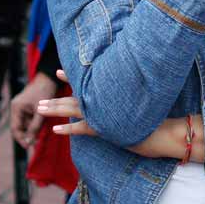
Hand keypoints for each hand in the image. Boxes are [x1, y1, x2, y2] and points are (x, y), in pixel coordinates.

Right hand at [10, 70, 58, 148]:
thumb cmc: (45, 92)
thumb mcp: (41, 112)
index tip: (28, 147)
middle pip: (20, 128)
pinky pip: (29, 119)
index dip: (21, 139)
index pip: (15, 129)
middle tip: (38, 141)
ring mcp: (21, 107)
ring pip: (26, 125)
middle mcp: (16, 108)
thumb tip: (29, 142)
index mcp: (16, 108)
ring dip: (33, 129)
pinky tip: (43, 123)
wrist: (49, 78)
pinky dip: (36, 123)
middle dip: (28, 135)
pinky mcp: (27, 107)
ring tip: (43, 129)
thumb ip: (35, 127)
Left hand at [44, 87, 204, 161]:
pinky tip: (55, 130)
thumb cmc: (157, 117)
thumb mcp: (141, 100)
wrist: (165, 131)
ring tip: (39, 109)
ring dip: (55, 110)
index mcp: (111, 93)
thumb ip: (129, 92)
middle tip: (39, 97)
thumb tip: (126, 85)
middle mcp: (105, 102)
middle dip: (56, 97)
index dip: (72, 77)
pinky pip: (83, 129)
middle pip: (75, 97)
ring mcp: (104, 116)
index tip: (58, 71)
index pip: (88, 82)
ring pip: (74, 110)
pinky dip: (69, 129)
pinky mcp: (106, 130)